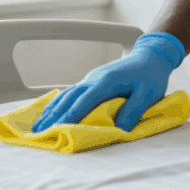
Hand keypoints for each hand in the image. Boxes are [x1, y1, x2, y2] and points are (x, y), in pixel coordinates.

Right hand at [32, 32, 184, 132]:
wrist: (152, 55)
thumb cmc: (151, 75)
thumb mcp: (148, 93)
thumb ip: (133, 111)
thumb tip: (118, 130)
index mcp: (107, 82)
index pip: (84, 102)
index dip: (69, 117)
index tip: (55, 130)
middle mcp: (94, 79)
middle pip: (69, 99)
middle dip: (53, 116)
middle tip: (38, 133)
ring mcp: (91, 78)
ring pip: (67, 95)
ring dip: (52, 110)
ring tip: (38, 126)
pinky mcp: (92, 80)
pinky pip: (71, 92)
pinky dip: (58, 103)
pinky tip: (51, 111)